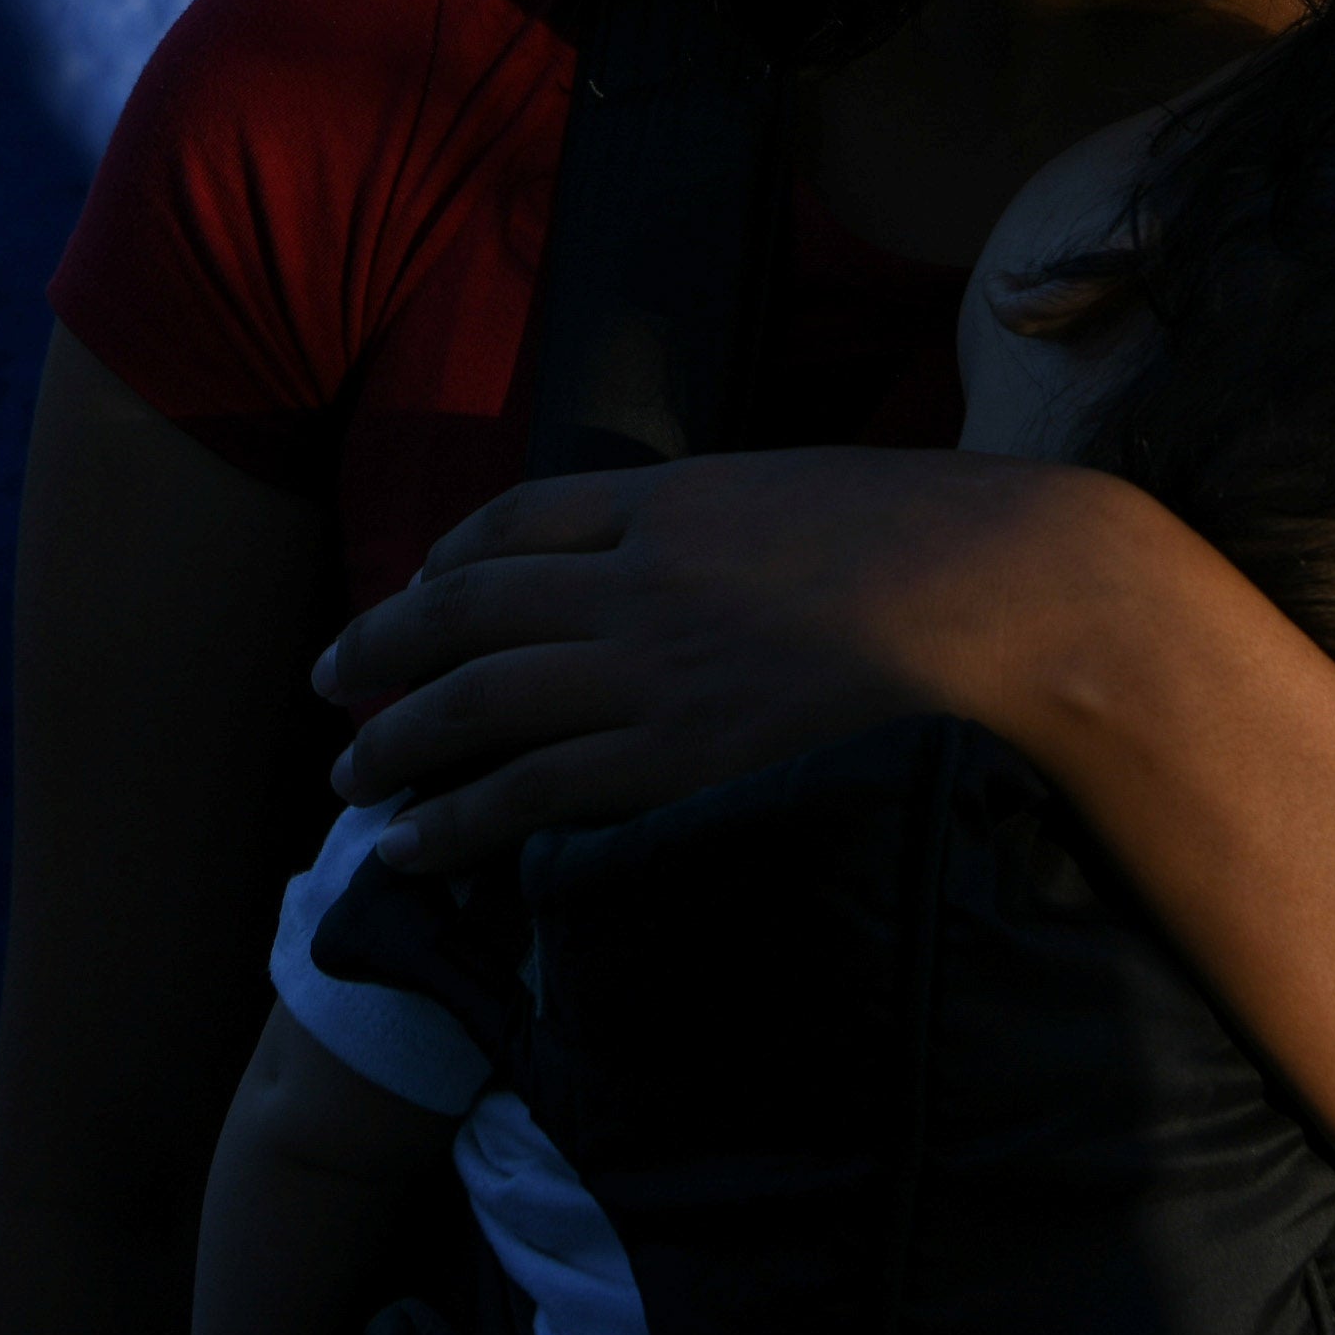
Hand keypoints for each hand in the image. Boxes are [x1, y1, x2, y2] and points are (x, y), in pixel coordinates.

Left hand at [315, 448, 1127, 867]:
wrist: (1004, 594)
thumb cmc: (949, 535)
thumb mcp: (817, 491)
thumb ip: (742, 521)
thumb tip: (723, 555)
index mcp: (676, 494)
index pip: (523, 514)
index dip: (454, 554)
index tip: (418, 583)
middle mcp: (637, 575)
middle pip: (469, 607)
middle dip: (384, 645)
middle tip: (330, 679)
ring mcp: (649, 667)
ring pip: (475, 704)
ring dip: (396, 741)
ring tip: (347, 775)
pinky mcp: (674, 757)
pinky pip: (529, 791)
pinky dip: (456, 817)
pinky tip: (414, 843)